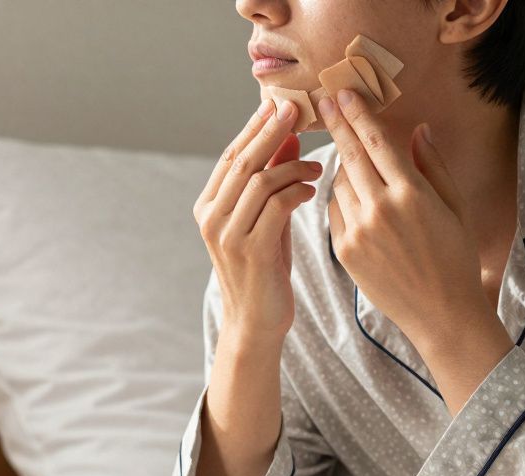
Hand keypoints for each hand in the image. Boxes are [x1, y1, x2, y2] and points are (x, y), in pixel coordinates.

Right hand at [194, 98, 323, 346]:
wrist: (256, 322)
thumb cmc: (264, 269)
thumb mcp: (266, 220)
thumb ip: (272, 181)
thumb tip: (287, 136)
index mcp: (208, 207)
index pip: (230, 156)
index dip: (254, 128)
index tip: (278, 104)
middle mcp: (211, 219)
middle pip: (242, 162)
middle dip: (270, 133)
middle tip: (296, 109)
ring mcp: (228, 236)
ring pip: (259, 181)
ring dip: (292, 166)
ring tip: (317, 165)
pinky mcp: (250, 251)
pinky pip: (276, 206)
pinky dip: (297, 191)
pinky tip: (312, 188)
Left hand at [318, 89, 512, 413]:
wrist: (441, 314)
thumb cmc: (455, 258)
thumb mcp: (454, 207)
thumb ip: (432, 166)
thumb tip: (418, 128)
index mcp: (412, 193)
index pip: (378, 142)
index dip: (358, 115)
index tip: (344, 95)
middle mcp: (381, 209)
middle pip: (351, 155)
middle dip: (337, 126)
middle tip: (325, 103)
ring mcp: (358, 232)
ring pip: (339, 184)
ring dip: (344, 169)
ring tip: (355, 164)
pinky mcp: (344, 251)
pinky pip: (334, 212)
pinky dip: (340, 199)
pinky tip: (355, 200)